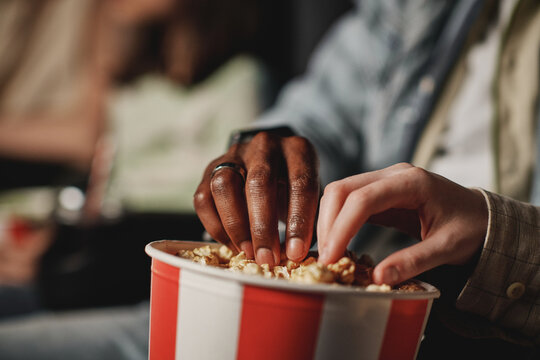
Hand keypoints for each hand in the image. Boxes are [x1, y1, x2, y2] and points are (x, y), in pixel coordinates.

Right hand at [194, 132, 318, 265]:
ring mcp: (234, 154)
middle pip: (259, 182)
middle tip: (267, 258)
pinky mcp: (210, 169)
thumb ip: (307, 219)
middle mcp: (264, 145)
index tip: (296, 253)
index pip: (300, 183)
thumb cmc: (295, 188)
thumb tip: (295, 256)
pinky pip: (203, 199)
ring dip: (235, 225)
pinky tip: (232, 245)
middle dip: (262, 226)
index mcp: (298, 149)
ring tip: (247, 252)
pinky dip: (216, 226)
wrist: (273, 165)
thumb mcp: (309, 196)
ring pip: (224, 185)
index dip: (298, 221)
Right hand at [317, 163, 487, 284]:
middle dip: (328, 224)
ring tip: (328, 253)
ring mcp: (385, 180)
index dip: (341, 227)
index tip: (330, 257)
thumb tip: (377, 278)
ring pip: (340, 192)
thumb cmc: (471, 228)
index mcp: (412, 182)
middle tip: (324, 258)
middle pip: (343, 189)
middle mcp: (393, 175)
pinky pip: (349, 201)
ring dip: (328, 221)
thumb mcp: (448, 247)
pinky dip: (337, 221)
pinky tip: (336, 242)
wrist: (483, 216)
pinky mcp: (380, 192)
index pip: (363, 199)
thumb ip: (413, 261)